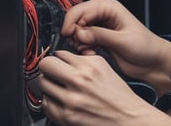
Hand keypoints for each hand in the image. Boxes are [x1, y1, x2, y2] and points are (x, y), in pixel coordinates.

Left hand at [39, 51, 170, 125]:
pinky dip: (51, 101)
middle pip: (45, 65)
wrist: (128, 117)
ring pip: (42, 84)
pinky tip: (62, 100)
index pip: (58, 53)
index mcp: (89, 66)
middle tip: (53, 71)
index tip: (59, 61)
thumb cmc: (118, 95)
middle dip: (49, 67)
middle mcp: (79, 81)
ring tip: (60, 87)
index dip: (59, 57)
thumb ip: (84, 59)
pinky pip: (46, 103)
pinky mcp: (65, 115)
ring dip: (49, 84)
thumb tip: (64, 56)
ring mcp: (70, 99)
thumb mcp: (105, 68)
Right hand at [61, 0, 170, 93]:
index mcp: (109, 6)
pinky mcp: (97, 37)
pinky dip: (82, 48)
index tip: (69, 36)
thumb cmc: (145, 47)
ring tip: (90, 51)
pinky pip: (80, 40)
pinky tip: (92, 53)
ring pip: (75, 30)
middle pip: (75, 19)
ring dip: (78, 43)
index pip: (80, 10)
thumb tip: (79, 33)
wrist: (152, 61)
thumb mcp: (122, 40)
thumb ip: (100, 35)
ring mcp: (99, 25)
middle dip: (74, 34)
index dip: (71, 23)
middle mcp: (102, 12)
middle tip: (82, 46)